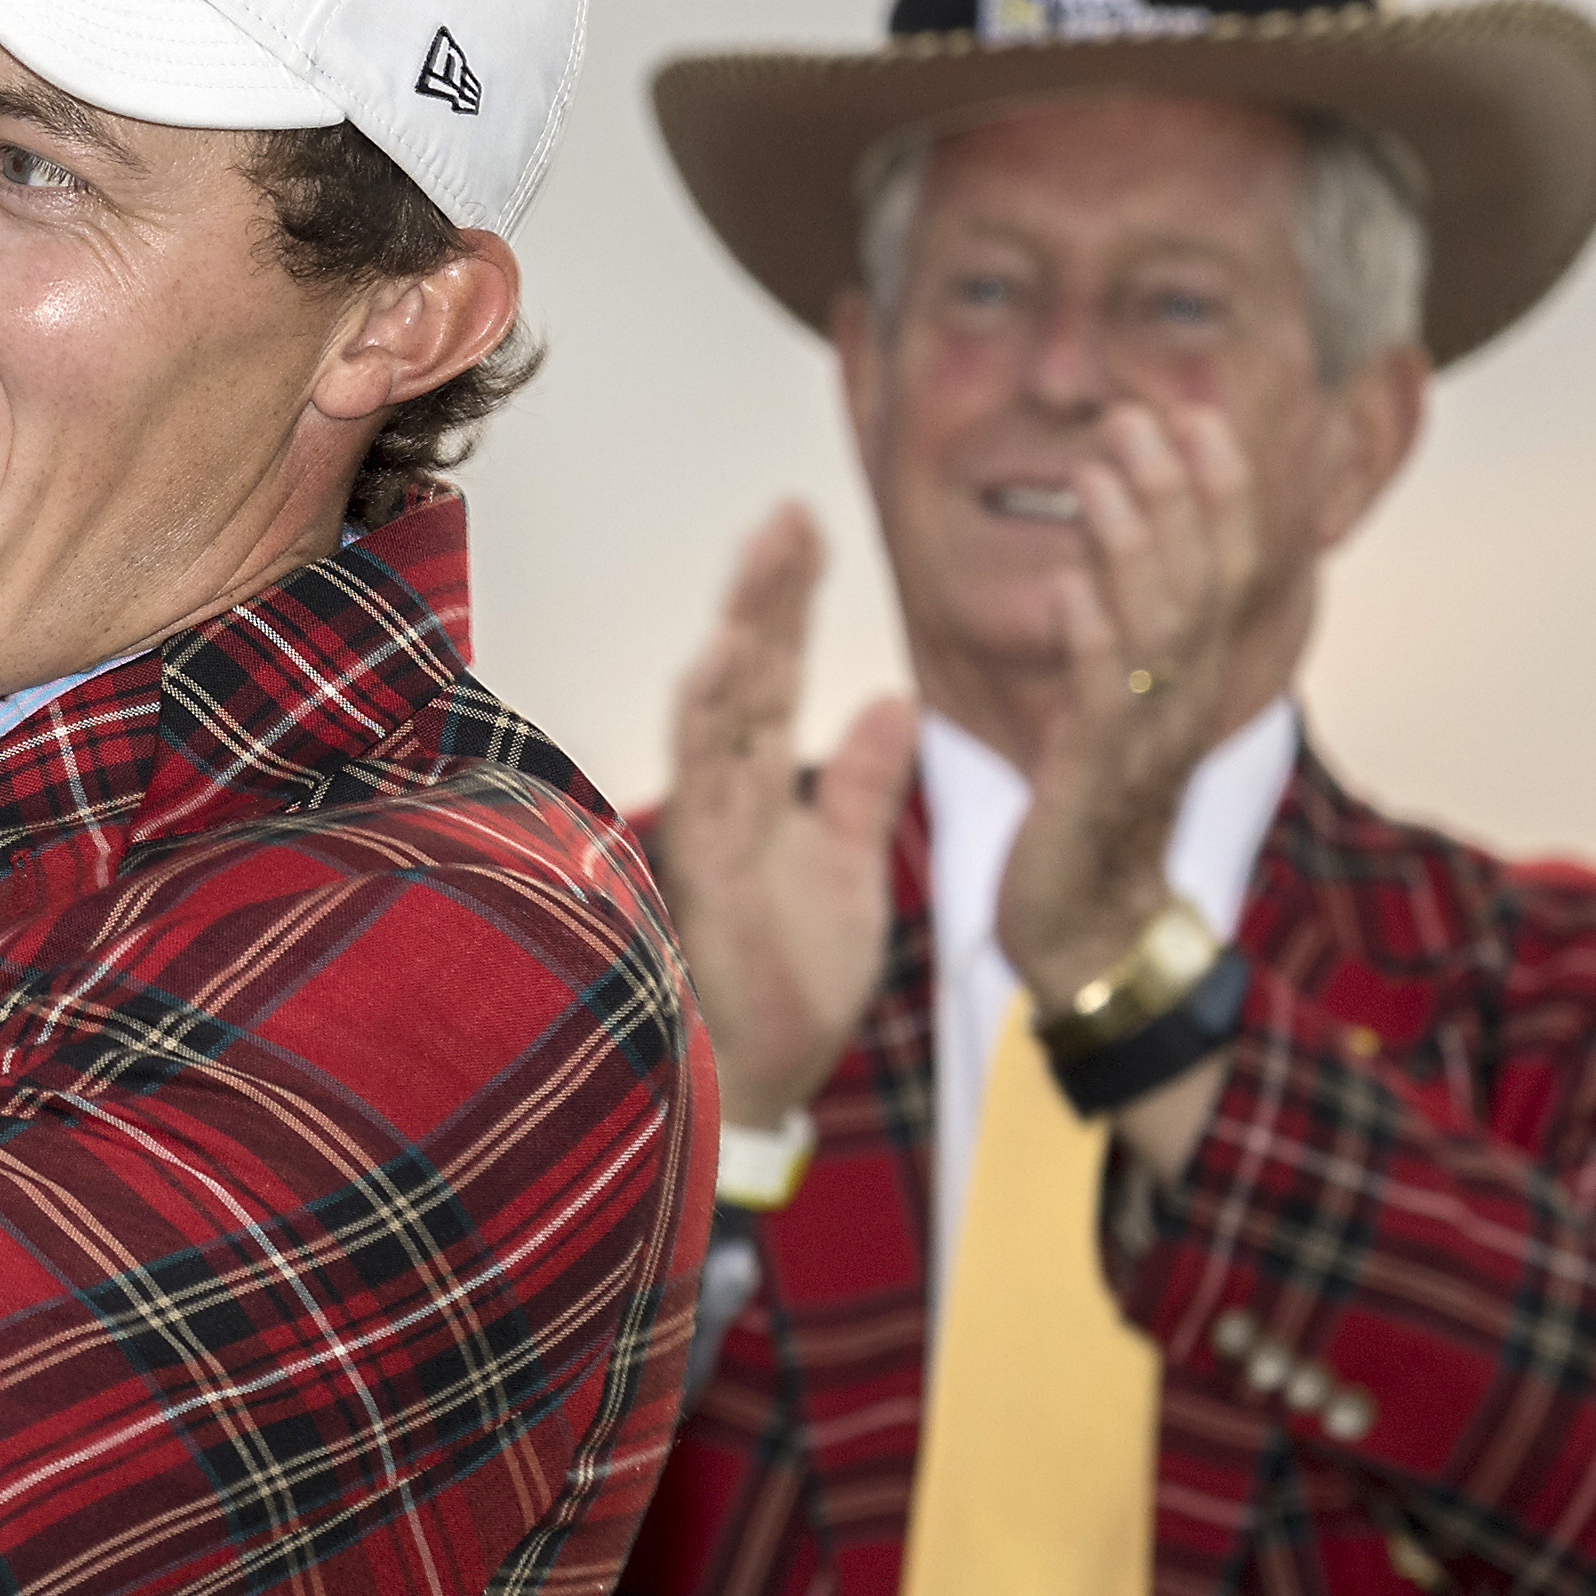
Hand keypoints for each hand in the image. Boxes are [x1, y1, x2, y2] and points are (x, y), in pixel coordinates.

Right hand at [651, 505, 911, 1142]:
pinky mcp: (702, 875)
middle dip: (766, 591)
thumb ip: (863, 786)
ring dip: (739, 632)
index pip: (774, 674)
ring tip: (762, 558)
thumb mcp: (851, 868)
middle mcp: (726, 799)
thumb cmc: (790, 984)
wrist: (762, 1086)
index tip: (810, 523)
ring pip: (719, 711)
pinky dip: (707, 721)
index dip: (789, 601)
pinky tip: (720, 660)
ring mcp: (707, 833)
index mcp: (761, 793)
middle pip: (745, 673)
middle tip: (792, 509)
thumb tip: (893, 699)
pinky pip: (703, 784)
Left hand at [988, 401, 1265, 1017]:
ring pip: (1157, 629)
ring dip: (1134, 543)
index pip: (1223, 570)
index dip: (1218, 493)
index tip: (1198, 414)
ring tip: (1105, 470)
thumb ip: (1127, 639)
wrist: (1087, 936)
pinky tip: (1069, 587)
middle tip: (1144, 414)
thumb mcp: (1117, 712)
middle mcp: (1181, 701)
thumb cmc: (1093, 818)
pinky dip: (1091, 641)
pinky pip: (1101, 704)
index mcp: (1189, 680)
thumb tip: (1108, 560)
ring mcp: (1143, 741)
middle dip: (1176, 493)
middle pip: (1200, 581)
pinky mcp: (1094, 784)